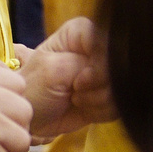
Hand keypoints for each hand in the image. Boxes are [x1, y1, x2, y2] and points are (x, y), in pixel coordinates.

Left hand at [13, 18, 112, 139]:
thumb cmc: (33, 89)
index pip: (107, 41)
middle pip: (119, 66)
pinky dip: (101, 112)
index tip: (79, 80)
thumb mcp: (52, 70)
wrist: (31, 119)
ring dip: (97, 101)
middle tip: (74, 91)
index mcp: (80, 32)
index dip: (98, 66)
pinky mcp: (112, 94)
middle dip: (97, 86)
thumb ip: (85, 63)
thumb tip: (115, 67)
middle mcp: (97, 48)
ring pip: (122, 87)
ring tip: (75, 100)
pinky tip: (84, 109)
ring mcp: (106, 72)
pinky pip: (121, 105)